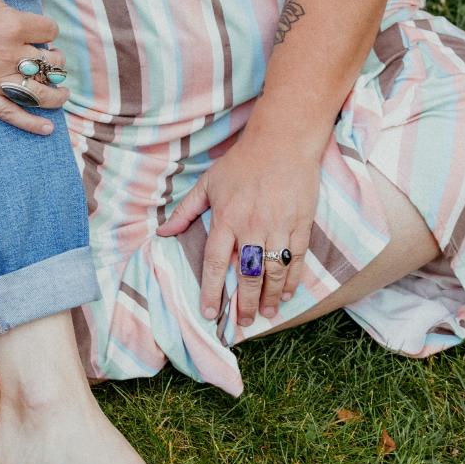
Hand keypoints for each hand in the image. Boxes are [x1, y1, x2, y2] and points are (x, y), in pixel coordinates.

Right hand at [0, 0, 69, 135]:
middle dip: (56, 60)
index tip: (42, 29)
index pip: (49, 31)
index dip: (49, 29)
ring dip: (56, 94)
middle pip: (49, 63)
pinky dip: (32, 123)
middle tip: (52, 58)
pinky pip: (11, 114)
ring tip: (63, 93)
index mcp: (13, 24)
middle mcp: (8, 55)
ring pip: (38, 93)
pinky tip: (47, 128)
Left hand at [157, 129, 317, 324]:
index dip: (211, 291)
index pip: (215, 263)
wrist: (283, 141)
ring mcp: (279, 227)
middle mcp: (252, 227)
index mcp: (227, 219)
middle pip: (247, 275)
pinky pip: (297, 259)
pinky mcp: (301, 224)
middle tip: (243, 322)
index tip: (209, 313)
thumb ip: (185, 210)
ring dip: (271, 297)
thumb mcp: (208, 183)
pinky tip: (289, 293)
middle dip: (244, 303)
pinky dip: (293, 279)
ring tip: (267, 314)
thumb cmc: (242, 161)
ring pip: (274, 272)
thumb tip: (163, 232)